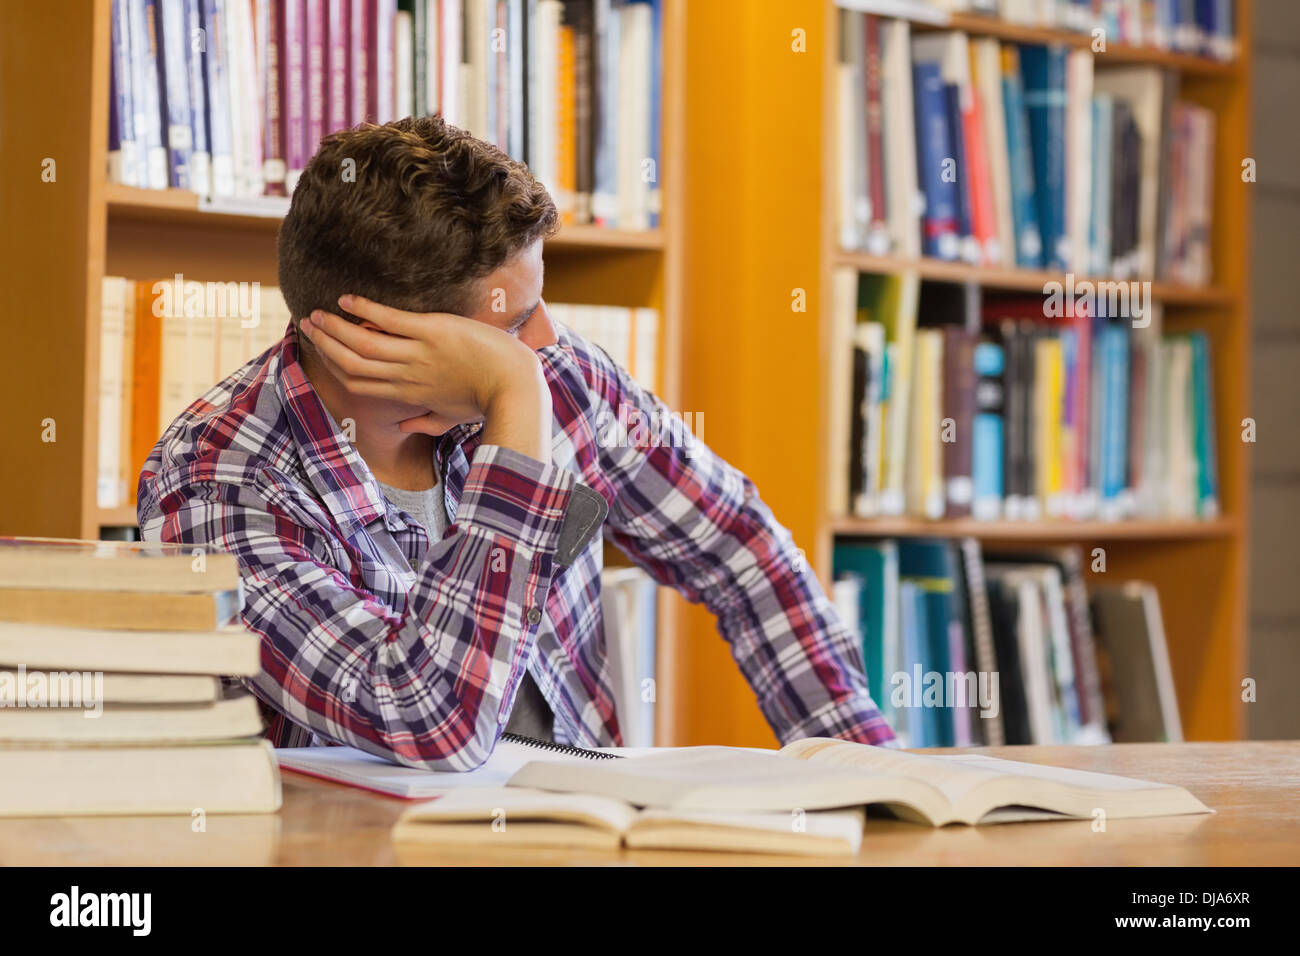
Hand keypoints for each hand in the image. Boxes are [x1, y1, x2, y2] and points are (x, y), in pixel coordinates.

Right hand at [299, 295, 551, 462]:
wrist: (514, 385)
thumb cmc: (486, 400)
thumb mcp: (452, 418)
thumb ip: (425, 423)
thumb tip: (404, 429)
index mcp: (408, 395)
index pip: (359, 382)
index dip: (334, 365)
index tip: (322, 349)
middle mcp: (406, 375)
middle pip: (352, 362)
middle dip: (325, 343)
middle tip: (308, 324)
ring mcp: (418, 354)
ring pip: (362, 342)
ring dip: (335, 326)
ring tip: (317, 312)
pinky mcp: (432, 332)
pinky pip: (389, 320)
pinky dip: (364, 309)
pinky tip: (346, 299)